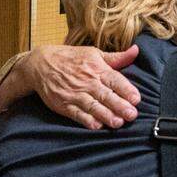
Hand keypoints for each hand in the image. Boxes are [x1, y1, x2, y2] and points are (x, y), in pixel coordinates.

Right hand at [5, 44, 140, 128]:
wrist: (41, 64)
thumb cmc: (71, 59)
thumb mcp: (94, 54)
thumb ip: (116, 58)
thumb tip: (136, 50)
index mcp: (97, 69)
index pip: (115, 80)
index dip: (126, 90)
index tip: (136, 99)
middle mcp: (87, 82)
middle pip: (106, 95)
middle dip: (119, 105)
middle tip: (132, 115)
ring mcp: (75, 94)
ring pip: (93, 106)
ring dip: (105, 115)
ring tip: (117, 123)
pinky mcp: (64, 105)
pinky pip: (77, 114)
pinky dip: (86, 120)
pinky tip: (96, 125)